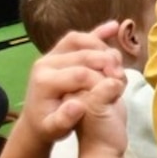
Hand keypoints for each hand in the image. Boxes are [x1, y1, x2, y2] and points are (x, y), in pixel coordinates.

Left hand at [21, 24, 125, 146]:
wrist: (36, 120)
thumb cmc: (48, 126)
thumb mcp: (54, 130)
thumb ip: (64, 120)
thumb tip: (78, 106)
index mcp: (45, 81)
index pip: (79, 73)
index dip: (101, 79)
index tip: (115, 90)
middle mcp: (45, 63)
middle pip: (82, 54)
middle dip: (106, 62)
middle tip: (120, 76)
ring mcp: (51, 54)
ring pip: (80, 40)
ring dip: (103, 47)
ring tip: (117, 63)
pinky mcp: (59, 51)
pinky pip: (78, 37)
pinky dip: (97, 32)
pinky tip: (114, 27)